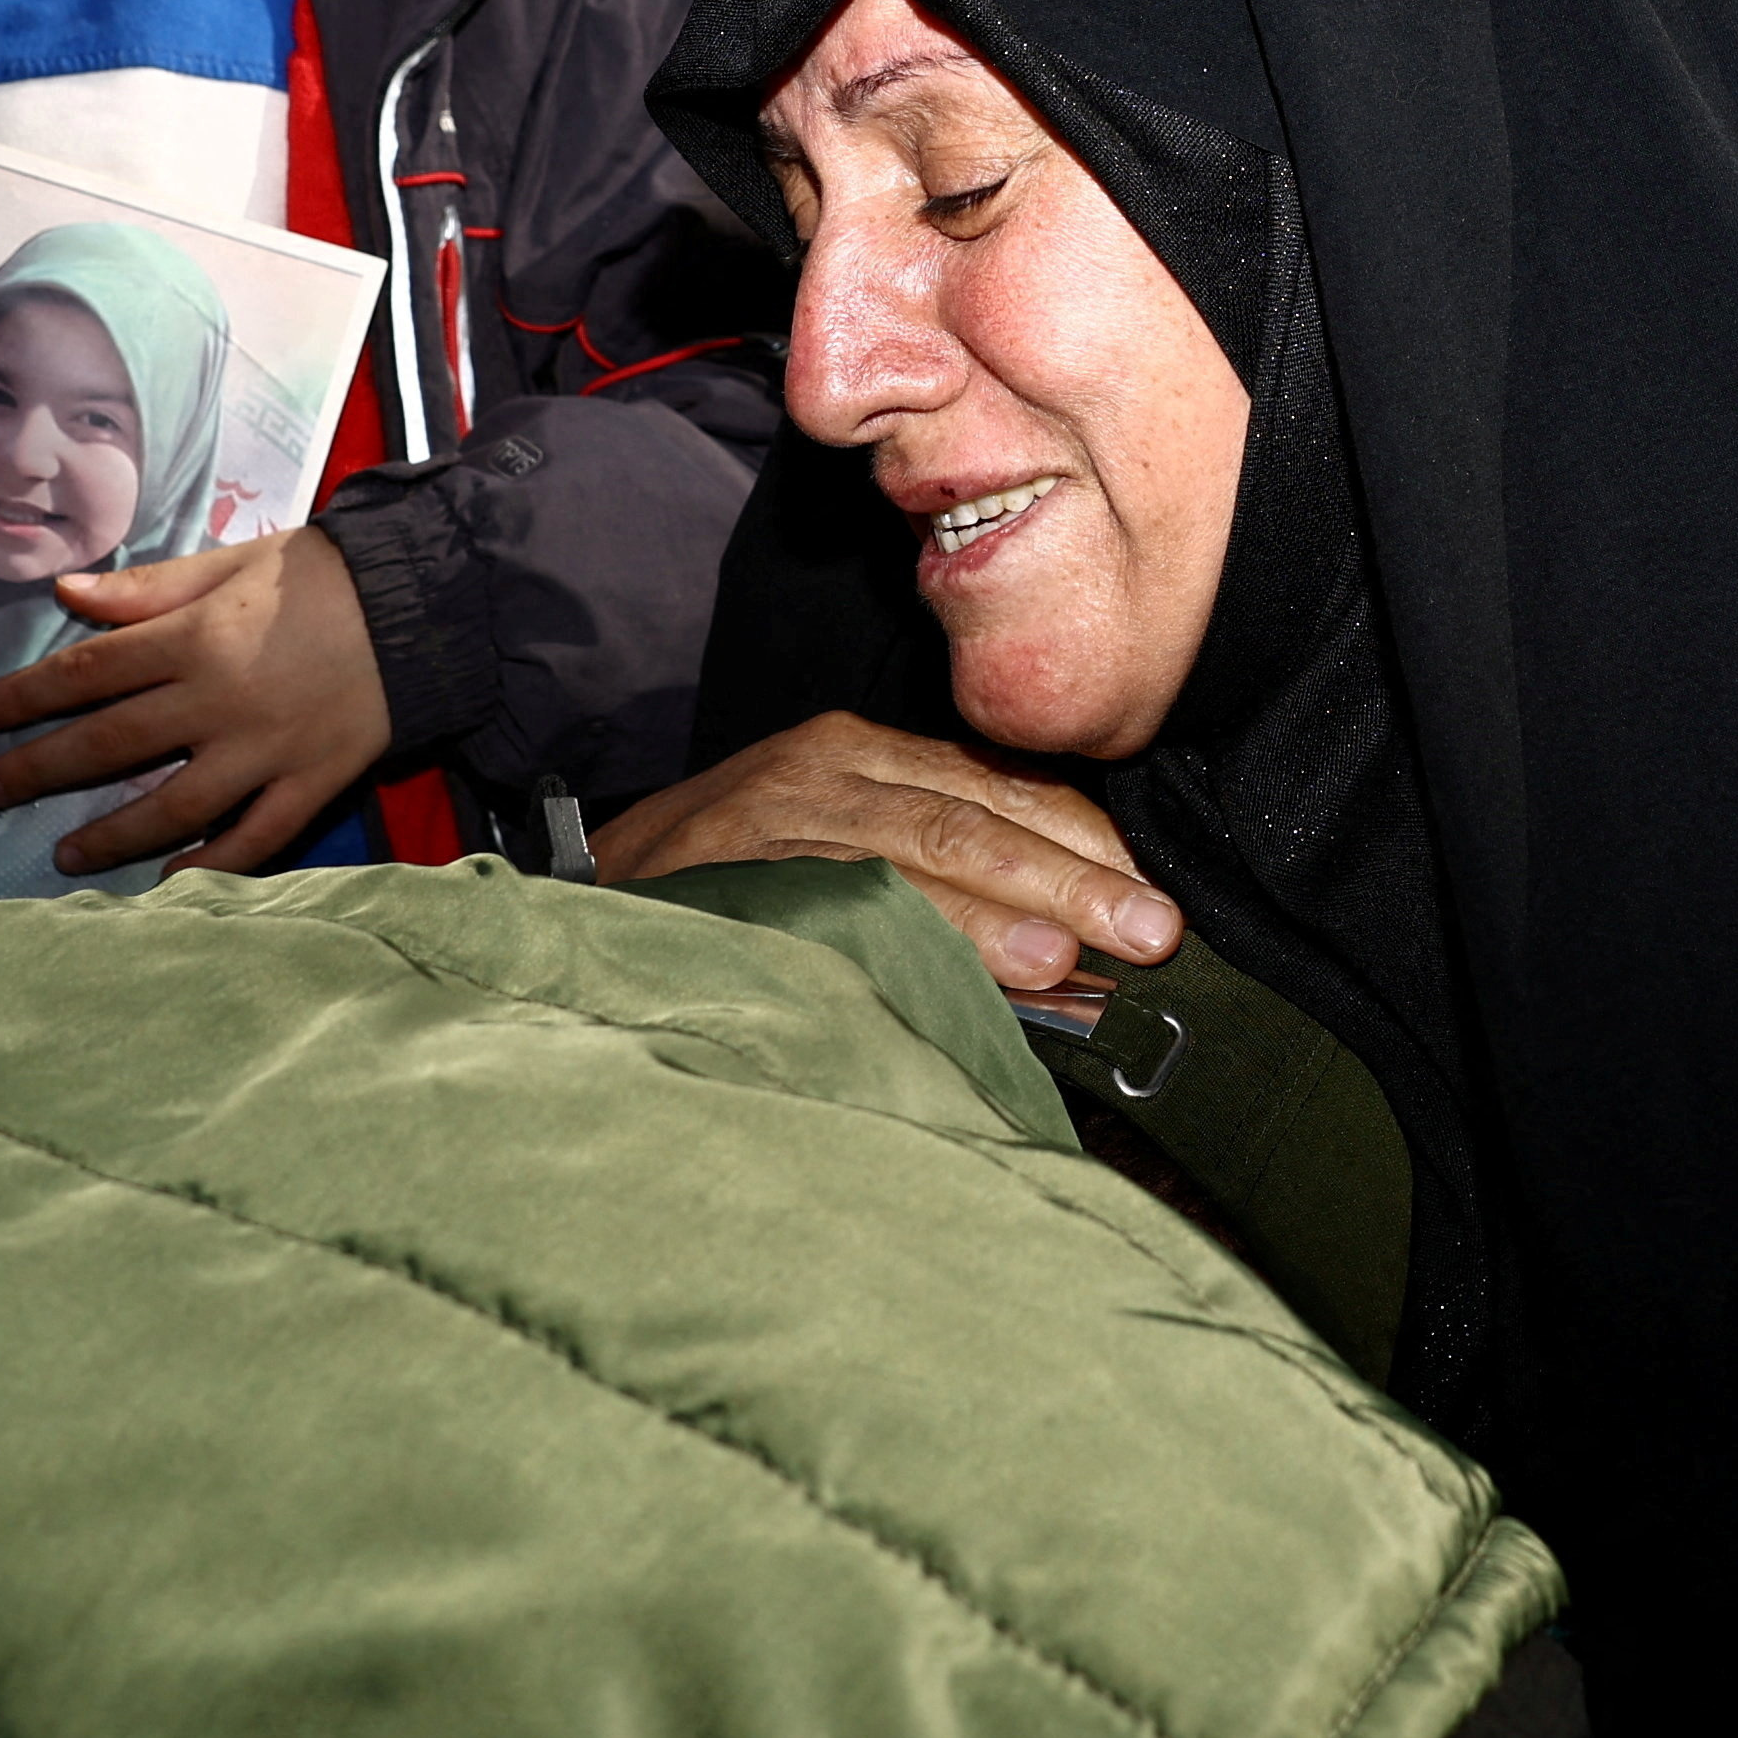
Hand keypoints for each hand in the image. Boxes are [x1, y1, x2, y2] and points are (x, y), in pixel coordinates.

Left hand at [0, 526, 392, 876]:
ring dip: (111, 833)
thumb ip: (148, 588)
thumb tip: (65, 592)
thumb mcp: (232, 563)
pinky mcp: (313, 782)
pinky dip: (212, 863)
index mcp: (196, 637)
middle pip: (112, 743)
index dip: (24, 695)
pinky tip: (170, 879)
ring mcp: (267, 750)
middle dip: (40, 769)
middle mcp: (221, 700)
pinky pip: (256, 837)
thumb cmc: (323, 577)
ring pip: (173, 805)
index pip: (87, 671)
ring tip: (62, 853)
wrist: (428, 604)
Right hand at [592, 711, 1186, 997]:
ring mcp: (770, 823)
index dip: (1082, 846)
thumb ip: (943, 879)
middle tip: (1146, 933)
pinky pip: (823, 908)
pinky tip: (940, 981)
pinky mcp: (724, 879)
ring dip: (990, 917)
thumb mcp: (842, 843)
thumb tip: (1072, 952)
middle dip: (1066, 880)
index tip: (1151, 902)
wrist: (585, 890)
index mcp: (864, 755)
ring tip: (1061, 960)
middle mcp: (823, 772)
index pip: (999, 789)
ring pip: (903, 859)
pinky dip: (890, 943)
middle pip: (967, 820)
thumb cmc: (735, 880)